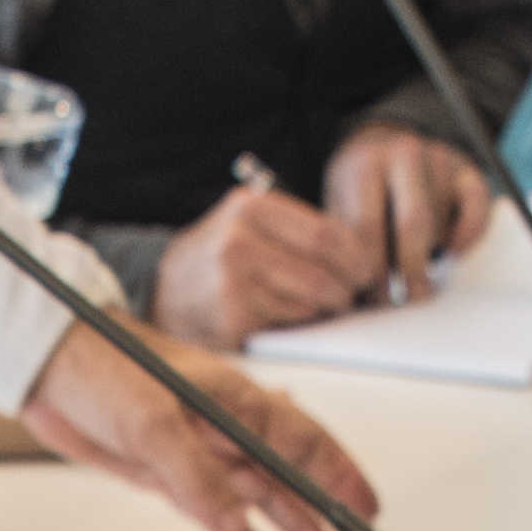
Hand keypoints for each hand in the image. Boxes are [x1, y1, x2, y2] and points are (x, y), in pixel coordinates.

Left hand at [20, 317, 367, 530]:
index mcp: (237, 403)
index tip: (368, 509)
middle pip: (292, 476)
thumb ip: (197, 478)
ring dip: (294, 528)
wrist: (48, 367)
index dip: (341, 477)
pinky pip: (217, 511)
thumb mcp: (153, 423)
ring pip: (261, 498)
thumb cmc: (105, 368)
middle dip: (330, 511)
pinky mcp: (169, 476)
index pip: (305, 444)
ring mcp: (200, 454)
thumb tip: (238, 525)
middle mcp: (226, 429)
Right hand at [154, 174, 386, 342]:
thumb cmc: (219, 259)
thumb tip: (358, 256)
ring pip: (310, 297)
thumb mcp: (249, 225)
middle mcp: (240, 239)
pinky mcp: (233, 316)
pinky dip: (301, 323)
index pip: (325, 232)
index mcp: (250, 207)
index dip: (356, 255)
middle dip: (348, 286)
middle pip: (322, 268)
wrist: (164, 291)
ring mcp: (234, 280)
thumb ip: (295, 231)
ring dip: (329, 307)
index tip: (367, 268)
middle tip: (353, 294)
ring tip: (329, 306)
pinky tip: (295, 318)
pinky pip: (289, 321)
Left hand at [323, 120, 498, 293]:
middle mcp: (404, 153)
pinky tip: (452, 253)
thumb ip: (349, 247)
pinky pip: (478, 209)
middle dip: (409, 272)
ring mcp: (439, 158)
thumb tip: (360, 303)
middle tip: (404, 303)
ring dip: (430, 255)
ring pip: (441, 223)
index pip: (369, 227)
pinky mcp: (466, 169)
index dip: (372, 271)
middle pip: (413, 224)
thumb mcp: (339, 210)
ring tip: (414, 275)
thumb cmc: (355, 194)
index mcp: (364, 165)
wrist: (376, 147)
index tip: (373, 300)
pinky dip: (468, 236)